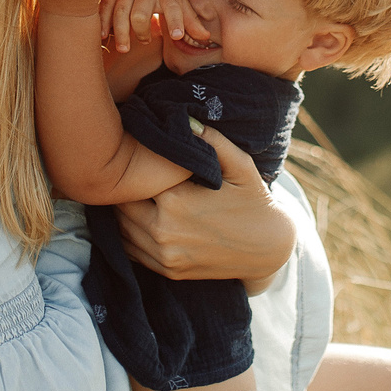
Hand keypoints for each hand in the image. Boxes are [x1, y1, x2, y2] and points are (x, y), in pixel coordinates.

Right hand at [97, 0, 208, 54]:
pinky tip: (104, 35)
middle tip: (144, 41)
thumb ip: (189, 19)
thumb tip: (206, 38)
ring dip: (121, 31)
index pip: (173, 6)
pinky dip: (103, 21)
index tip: (178, 36)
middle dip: (141, 30)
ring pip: (121, 11)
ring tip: (123, 49)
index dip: (176, 21)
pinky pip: (105, 6)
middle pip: (141, 14)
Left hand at [114, 130, 297, 283]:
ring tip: (132, 194)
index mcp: (175, 202)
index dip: (134, 167)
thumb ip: (212, 140)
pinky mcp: (167, 270)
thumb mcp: (240, 165)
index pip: (135, 180)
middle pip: (122, 205)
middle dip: (125, 189)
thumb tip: (186, 120)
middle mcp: (163, 231)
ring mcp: (164, 256)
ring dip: (122, 212)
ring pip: (121, 229)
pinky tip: (137, 219)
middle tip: (129, 174)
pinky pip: (131, 251)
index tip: (137, 156)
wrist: (268, 250)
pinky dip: (128, 235)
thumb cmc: (254, 202)